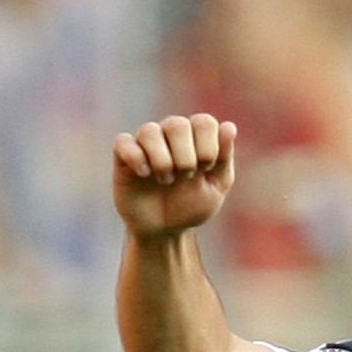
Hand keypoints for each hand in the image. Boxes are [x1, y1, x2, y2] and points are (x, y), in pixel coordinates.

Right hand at [113, 114, 236, 238]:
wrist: (165, 229)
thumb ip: (224, 157)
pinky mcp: (122, 156)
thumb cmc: (192, 205)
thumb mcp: (216, 185)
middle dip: (186, 156)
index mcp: (196, 137)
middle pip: (177, 124)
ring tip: (167, 181)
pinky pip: (123, 142)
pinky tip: (144, 175)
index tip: (207, 169)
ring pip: (149, 131)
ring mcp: (145, 143)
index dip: (208, 146)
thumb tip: (229, 126)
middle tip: (187, 176)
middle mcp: (170, 134)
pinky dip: (136, 158)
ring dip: (162, 161)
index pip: (204, 122)